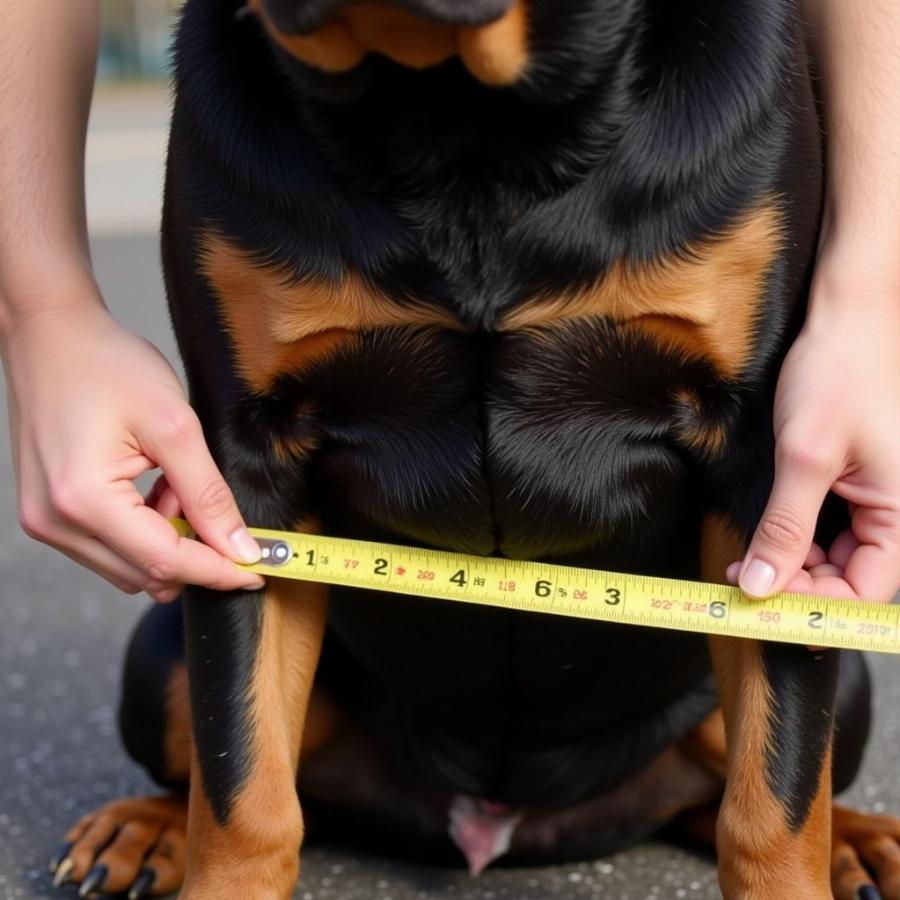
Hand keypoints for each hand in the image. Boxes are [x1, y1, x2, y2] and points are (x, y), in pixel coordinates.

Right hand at [1, 289, 263, 601]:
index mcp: (84, 501)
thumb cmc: (107, 365)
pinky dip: (144, 529)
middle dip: (194, 549)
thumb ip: (208, 494)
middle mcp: (57, 523)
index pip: (166, 562)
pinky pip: (111, 547)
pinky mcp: (50, 515)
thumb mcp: (175, 425)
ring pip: (130, 566)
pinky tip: (152, 486)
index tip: (259, 569)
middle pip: (148, 573)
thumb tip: (239, 546)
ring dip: (168, 538)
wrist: (52, 335)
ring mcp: (47, 523)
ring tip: (172, 480)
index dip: (219, 571)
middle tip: (207, 497)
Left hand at [733, 279, 899, 602]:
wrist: (845, 319)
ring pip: (833, 558)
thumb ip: (785, 527)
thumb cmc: (839, 376)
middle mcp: (895, 514)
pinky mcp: (851, 486)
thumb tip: (761, 587)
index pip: (864, 590)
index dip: (813, 606)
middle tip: (739, 583)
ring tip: (744, 561)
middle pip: (848, 579)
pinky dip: (792, 538)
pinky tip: (762, 537)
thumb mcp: (805, 457)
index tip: (760, 605)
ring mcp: (874, 500)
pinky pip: (825, 530)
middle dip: (794, 586)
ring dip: (789, 564)